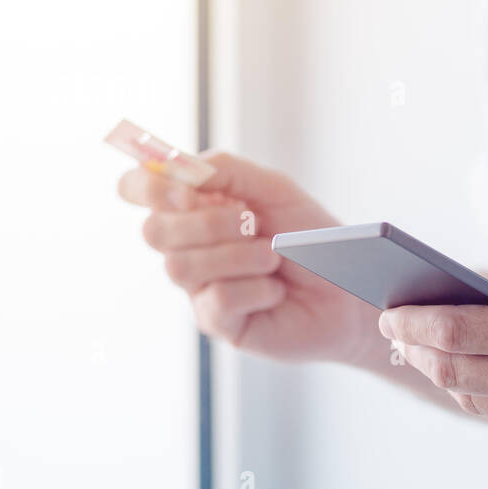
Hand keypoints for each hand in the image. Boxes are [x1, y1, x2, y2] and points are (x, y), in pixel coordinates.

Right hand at [118, 152, 378, 362]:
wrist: (348, 288)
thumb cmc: (312, 239)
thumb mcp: (273, 190)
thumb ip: (224, 170)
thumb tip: (175, 166)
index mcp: (196, 207)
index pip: (139, 189)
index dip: (146, 187)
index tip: (183, 192)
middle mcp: (189, 246)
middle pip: (154, 231)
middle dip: (205, 223)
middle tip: (252, 223)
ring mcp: (199, 287)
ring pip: (180, 267)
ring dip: (238, 256)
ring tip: (274, 258)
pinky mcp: (217, 322)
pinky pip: (215, 300)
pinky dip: (255, 288)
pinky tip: (275, 291)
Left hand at [378, 248, 487, 455]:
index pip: (458, 333)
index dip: (414, 324)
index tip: (389, 313)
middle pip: (456, 373)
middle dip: (414, 352)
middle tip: (394, 333)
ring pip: (480, 401)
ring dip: (443, 377)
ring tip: (422, 355)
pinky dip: (483, 393)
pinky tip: (474, 375)